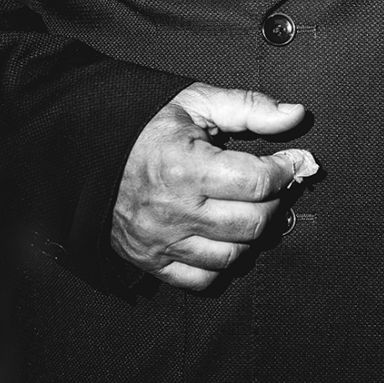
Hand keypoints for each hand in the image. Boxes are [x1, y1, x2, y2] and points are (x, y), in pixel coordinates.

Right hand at [112, 83, 309, 290]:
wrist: (88, 153)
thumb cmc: (147, 126)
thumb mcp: (196, 102)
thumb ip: (248, 107)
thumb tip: (295, 115)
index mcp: (185, 166)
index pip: (257, 181)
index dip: (287, 170)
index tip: (293, 161)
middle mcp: (174, 210)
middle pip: (252, 222)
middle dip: (277, 203)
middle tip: (276, 186)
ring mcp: (161, 241)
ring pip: (232, 255)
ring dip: (255, 235)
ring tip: (254, 209)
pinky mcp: (151, 261)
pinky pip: (202, 280)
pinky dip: (224, 264)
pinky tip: (228, 238)